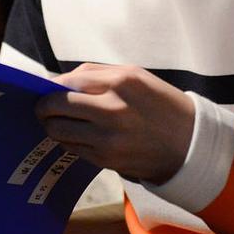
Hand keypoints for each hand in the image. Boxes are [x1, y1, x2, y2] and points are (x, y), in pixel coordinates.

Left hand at [36, 63, 194, 183]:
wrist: (189, 144)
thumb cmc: (160, 104)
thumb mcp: (135, 75)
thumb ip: (96, 74)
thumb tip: (60, 81)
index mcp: (121, 82)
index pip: (68, 81)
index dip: (51, 86)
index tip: (46, 89)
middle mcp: (112, 110)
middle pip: (56, 107)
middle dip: (44, 107)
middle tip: (44, 107)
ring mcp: (108, 138)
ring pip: (59, 130)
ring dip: (53, 125)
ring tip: (59, 121)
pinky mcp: (106, 159)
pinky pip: (72, 147)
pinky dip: (69, 140)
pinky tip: (78, 134)